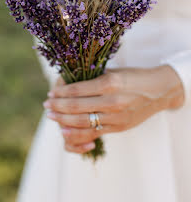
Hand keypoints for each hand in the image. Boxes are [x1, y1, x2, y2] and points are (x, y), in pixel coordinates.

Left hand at [44, 65, 183, 153]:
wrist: (159, 91)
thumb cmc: (135, 77)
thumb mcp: (114, 72)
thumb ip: (93, 79)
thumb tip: (68, 84)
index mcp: (110, 82)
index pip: (77, 89)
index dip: (60, 93)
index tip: (51, 93)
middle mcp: (112, 101)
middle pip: (76, 107)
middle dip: (58, 107)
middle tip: (47, 106)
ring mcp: (116, 117)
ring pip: (82, 122)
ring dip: (63, 121)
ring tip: (52, 117)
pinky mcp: (119, 128)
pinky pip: (94, 133)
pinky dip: (77, 134)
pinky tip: (65, 131)